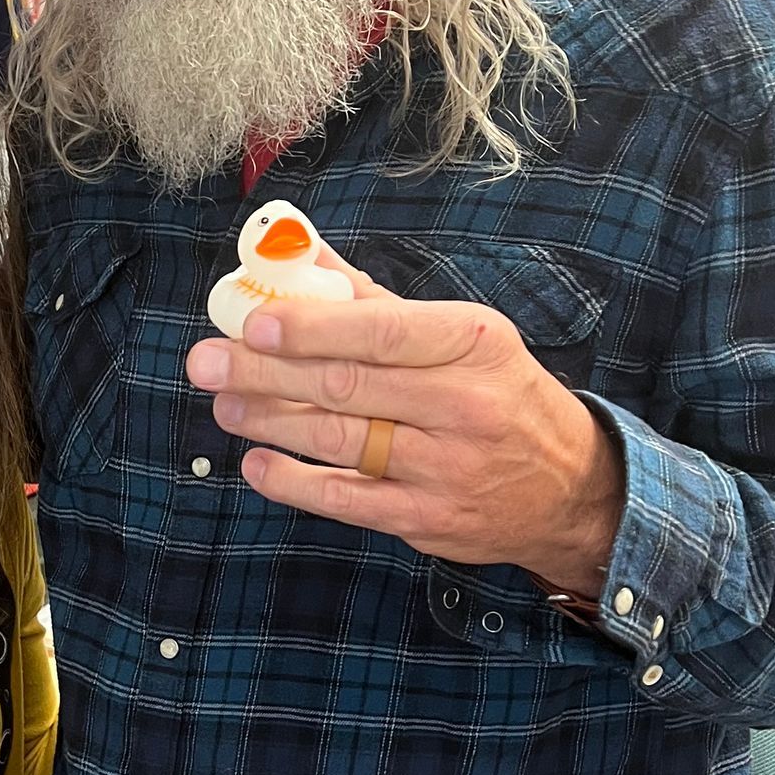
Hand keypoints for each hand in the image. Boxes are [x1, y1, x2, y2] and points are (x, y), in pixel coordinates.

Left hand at [184, 264, 623, 595]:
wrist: (568, 487)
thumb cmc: (501, 393)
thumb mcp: (462, 335)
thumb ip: (374, 301)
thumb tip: (298, 254)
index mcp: (472, 343)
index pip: (381, 332)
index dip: (311, 329)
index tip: (253, 321)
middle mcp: (463, 405)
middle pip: (347, 386)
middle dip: (266, 372)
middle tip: (206, 361)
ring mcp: (445, 468)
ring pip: (340, 442)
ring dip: (271, 422)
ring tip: (224, 403)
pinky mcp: (427, 519)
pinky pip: (347, 502)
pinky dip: (294, 482)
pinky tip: (257, 463)